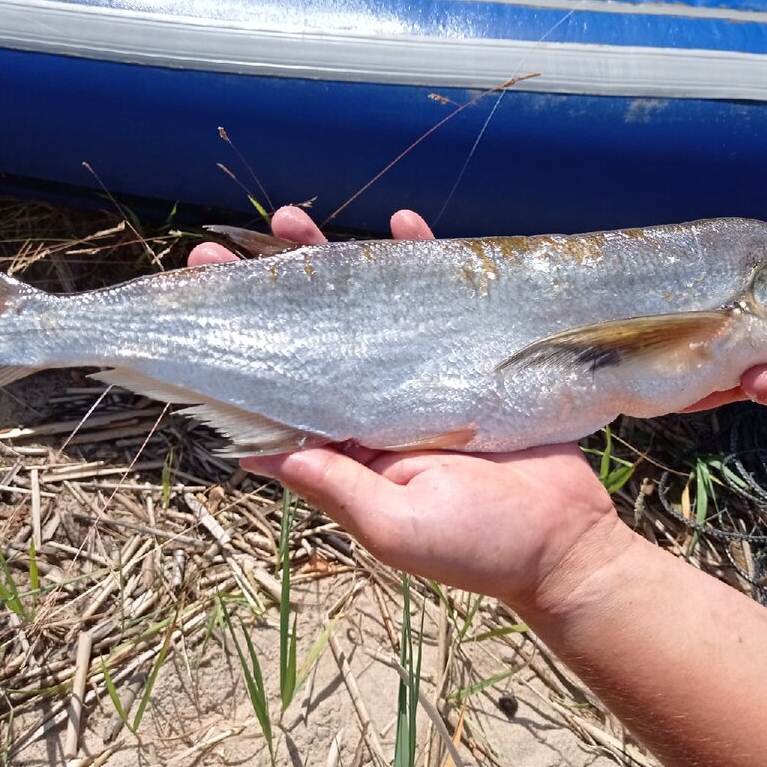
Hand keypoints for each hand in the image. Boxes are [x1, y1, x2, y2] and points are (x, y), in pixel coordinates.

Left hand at [189, 207, 625, 609]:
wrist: (567, 542)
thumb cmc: (478, 547)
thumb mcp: (394, 525)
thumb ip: (333, 485)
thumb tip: (255, 454)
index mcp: (345, 449)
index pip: (278, 390)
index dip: (240, 347)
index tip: (199, 304)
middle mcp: (372, 409)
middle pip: (310, 340)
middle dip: (268, 294)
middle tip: (219, 251)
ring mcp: (420, 380)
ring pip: (366, 311)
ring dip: (331, 265)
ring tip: (292, 219)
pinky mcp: (468, 358)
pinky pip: (439, 301)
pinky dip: (421, 262)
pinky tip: (401, 222)